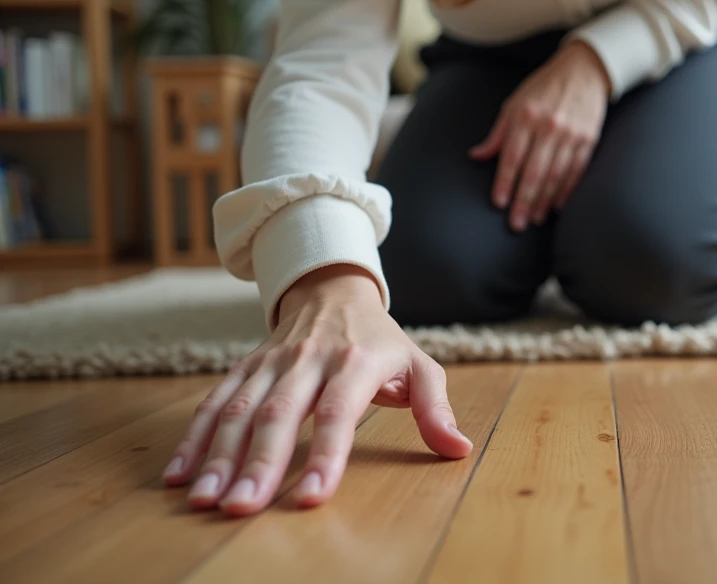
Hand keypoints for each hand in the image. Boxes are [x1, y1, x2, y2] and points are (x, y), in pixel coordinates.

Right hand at [162, 264, 471, 515]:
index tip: (310, 497)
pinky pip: (215, 400)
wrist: (334, 288)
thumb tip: (458, 448)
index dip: (324, 456)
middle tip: (239, 508)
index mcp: (355, 362)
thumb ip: (435, 407)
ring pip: (239, 408)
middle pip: (279, 415)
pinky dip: (194, 437)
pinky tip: (178, 475)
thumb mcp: (419, 365)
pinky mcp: (245, 366)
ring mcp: (272, 362)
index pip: (337, 413)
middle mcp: (309, 359)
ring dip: (218, 456)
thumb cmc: (382, 341)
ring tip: (204, 499)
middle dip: (257, 464)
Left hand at [469, 41, 609, 230]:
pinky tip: (557, 206)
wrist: (584, 70)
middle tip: (516, 224)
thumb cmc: (544, 88)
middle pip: (534, 171)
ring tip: (534, 219)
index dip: (505, 182)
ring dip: (544, 200)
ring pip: (556, 175)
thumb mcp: (515, 103)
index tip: (499, 203)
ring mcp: (571, 134)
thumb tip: (476, 156)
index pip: (512, 157)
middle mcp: (549, 126)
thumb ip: (498, 133)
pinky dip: (566, 190)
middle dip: (524, 200)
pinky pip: (576, 171)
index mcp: (526, 116)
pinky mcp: (589, 139)